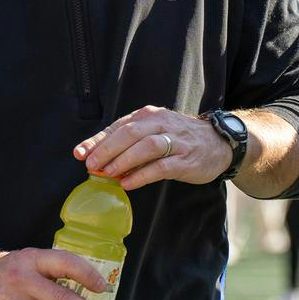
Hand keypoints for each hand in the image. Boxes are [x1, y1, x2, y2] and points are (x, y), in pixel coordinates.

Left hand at [73, 106, 228, 189]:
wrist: (219, 143)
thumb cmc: (179, 139)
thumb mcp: (154, 132)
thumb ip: (129, 142)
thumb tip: (96, 157)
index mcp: (149, 116)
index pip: (118, 126)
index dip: (97, 140)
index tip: (79, 153)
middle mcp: (161, 124)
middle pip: (130, 133)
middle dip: (107, 150)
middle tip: (91, 166)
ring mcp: (175, 141)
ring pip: (146, 147)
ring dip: (124, 160)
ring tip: (108, 174)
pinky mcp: (185, 159)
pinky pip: (161, 166)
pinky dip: (142, 175)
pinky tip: (128, 183)